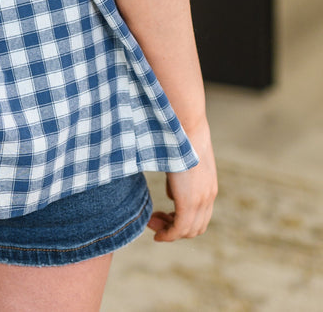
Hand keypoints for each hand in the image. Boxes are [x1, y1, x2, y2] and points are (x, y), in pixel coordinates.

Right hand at [147, 117, 217, 241]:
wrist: (187, 127)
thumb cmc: (180, 136)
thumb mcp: (182, 162)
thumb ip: (179, 179)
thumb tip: (171, 193)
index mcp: (208, 187)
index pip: (200, 215)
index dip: (182, 220)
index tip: (164, 214)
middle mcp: (208, 197)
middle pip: (196, 228)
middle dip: (175, 229)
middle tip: (155, 219)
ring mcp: (201, 201)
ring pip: (188, 231)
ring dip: (170, 231)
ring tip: (152, 223)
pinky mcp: (189, 202)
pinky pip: (179, 229)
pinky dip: (168, 235)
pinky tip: (157, 235)